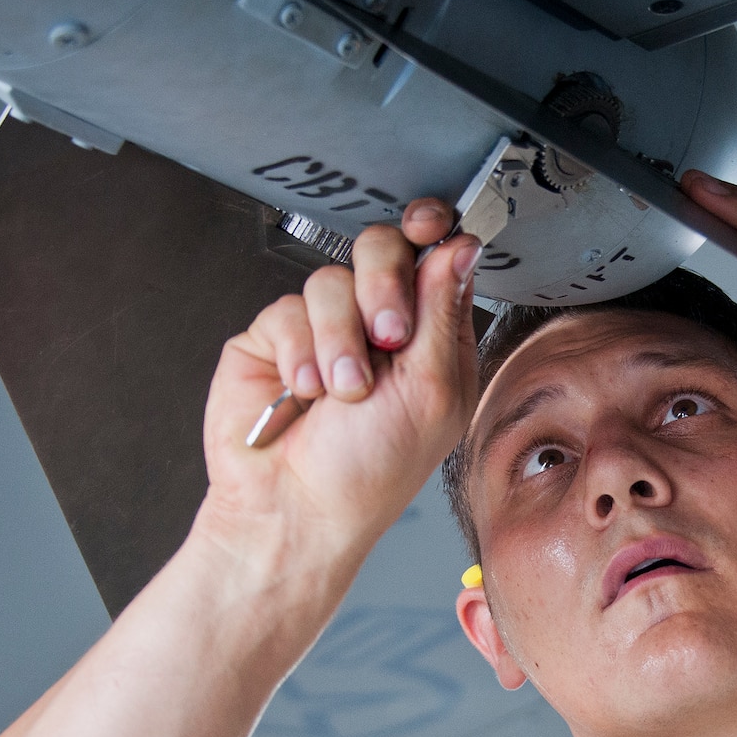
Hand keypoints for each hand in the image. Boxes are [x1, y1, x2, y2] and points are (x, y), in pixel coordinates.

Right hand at [196, 198, 482, 569]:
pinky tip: (304, 391)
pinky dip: (299, 352)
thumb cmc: (370, 471)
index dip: (432, 233)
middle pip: (383, 248)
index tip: (429, 228)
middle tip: (388, 336)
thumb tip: (461, 244)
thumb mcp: (431, 391)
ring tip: (342, 392)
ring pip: (332, 278)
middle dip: (384, 286)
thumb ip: (442, 310)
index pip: (437, 258)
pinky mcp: (276, 338)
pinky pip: (287, 307)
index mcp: (434, 338)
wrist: (294, 508)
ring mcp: (326, 329)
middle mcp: (381, 327)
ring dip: (341, 340)